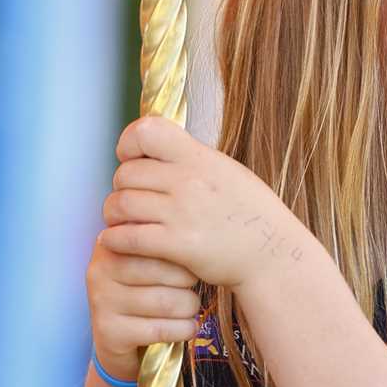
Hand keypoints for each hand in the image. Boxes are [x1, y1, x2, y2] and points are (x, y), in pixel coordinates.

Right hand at [86, 225, 200, 386]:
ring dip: (189, 307)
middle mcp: (100, 269)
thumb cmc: (142, 289)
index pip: (157, 239)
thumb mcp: (149, 257)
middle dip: (188, 280)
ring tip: (190, 306)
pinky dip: (184, 329)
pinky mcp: (111, 332)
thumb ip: (165, 238)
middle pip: (163, 270)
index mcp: (111, 242)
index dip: (182, 254)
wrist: (117, 338)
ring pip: (167, 302)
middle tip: (191, 286)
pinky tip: (188, 327)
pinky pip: (161, 329)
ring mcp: (102, 301)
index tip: (191, 261)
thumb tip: (200, 224)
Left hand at [101, 116, 300, 292]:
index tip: (130, 159)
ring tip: (117, 221)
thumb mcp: (227, 172)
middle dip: (120, 186)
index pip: (146, 131)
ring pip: (122, 204)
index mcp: (200, 157)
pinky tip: (115, 241)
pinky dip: (115, 239)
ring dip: (113, 214)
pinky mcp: (179, 245)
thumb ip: (193, 160)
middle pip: (127, 173)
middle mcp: (189, 180)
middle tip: (126, 200)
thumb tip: (161, 149)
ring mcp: (183, 212)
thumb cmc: (251, 216)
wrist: (274, 255)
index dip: (129, 143)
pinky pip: (130, 237)